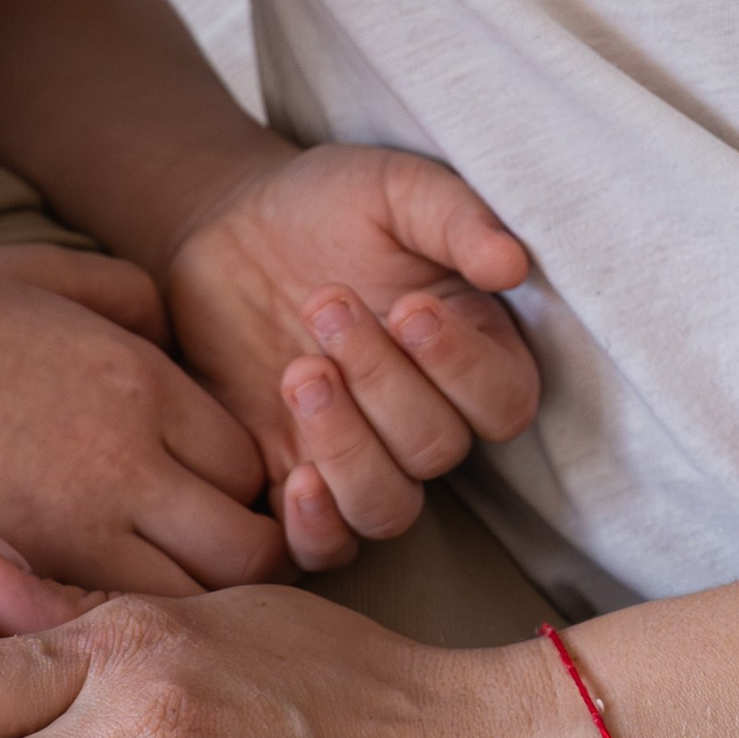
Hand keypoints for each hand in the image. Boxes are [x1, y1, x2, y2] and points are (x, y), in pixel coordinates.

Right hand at [0, 247, 282, 597]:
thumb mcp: (48, 271)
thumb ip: (132, 296)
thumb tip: (178, 339)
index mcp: (141, 383)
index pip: (251, 466)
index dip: (250, 484)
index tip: (217, 492)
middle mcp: (124, 462)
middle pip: (245, 551)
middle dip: (244, 559)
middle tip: (208, 560)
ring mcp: (69, 530)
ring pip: (188, 608)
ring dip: (190, 606)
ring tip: (160, 591)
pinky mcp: (15, 577)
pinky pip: (105, 627)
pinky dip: (120, 630)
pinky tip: (104, 613)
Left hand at [164, 145, 539, 567]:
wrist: (227, 228)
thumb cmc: (326, 203)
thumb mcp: (395, 189)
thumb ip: (456, 219)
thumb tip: (512, 264)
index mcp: (470, 348)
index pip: (505, 401)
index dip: (465, 370)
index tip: (409, 307)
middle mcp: (425, 416)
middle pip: (438, 451)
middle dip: (382, 381)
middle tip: (324, 302)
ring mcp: (360, 457)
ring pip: (387, 508)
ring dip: (346, 447)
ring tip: (299, 371)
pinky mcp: (291, 483)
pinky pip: (325, 548)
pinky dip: (317, 529)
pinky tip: (295, 477)